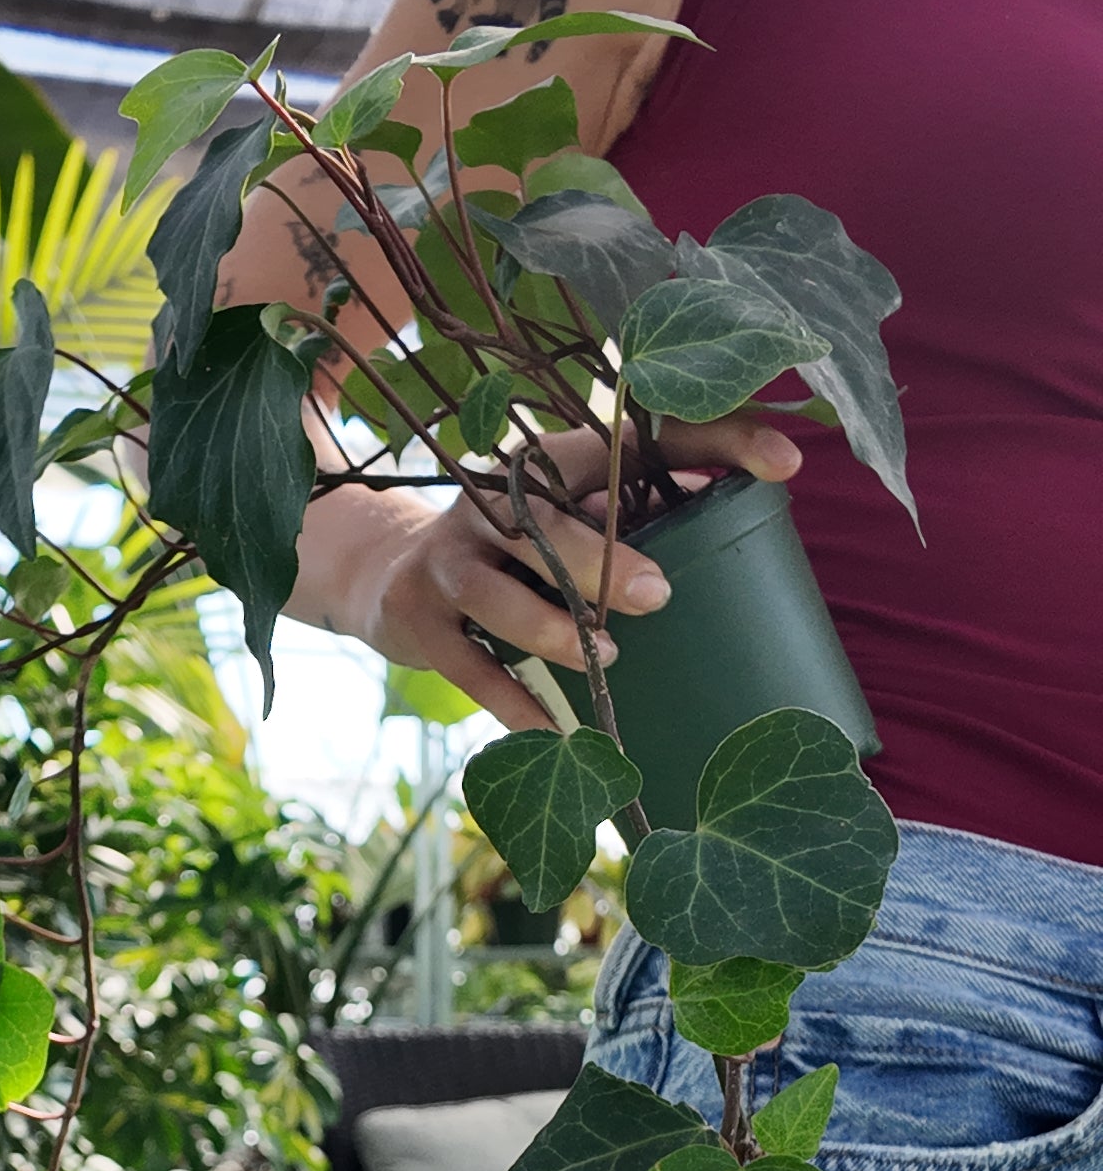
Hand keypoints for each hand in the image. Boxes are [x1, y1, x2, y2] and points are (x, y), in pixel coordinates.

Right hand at [293, 414, 801, 732]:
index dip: (712, 441)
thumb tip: (751, 514)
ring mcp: (449, 561)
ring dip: (552, 627)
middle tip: (656, 595)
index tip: (786, 463)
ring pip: (496, 592)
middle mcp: (491, 502)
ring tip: (603, 657)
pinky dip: (512, 701)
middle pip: (539, 519)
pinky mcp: (418, 619)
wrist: (384, 575)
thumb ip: (640, 517)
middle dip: (598, 556)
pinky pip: (468, 666)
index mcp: (549, 464)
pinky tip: (553, 730)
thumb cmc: (514, 553)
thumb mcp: (568, 518)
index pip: (634, 439)